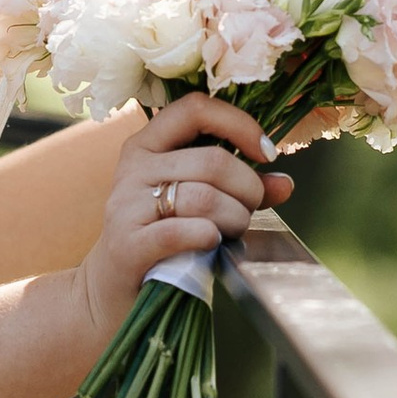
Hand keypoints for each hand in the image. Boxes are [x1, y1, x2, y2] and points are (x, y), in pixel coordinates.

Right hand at [72, 94, 292, 343]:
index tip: (266, 154)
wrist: (111, 289)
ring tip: (232, 232)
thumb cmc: (161, 239)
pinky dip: (207, 237)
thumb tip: (284, 183)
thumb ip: (237, 187)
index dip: (239, 124)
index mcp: (147, 145)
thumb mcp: (193, 203)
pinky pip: (181, 231)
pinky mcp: (127, 243)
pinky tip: (211, 244)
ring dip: (234, 219)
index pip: (195, 108)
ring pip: (204, 198)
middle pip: (212, 162)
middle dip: (247, 189)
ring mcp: (126, 205)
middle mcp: (133, 168)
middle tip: (249, 212)